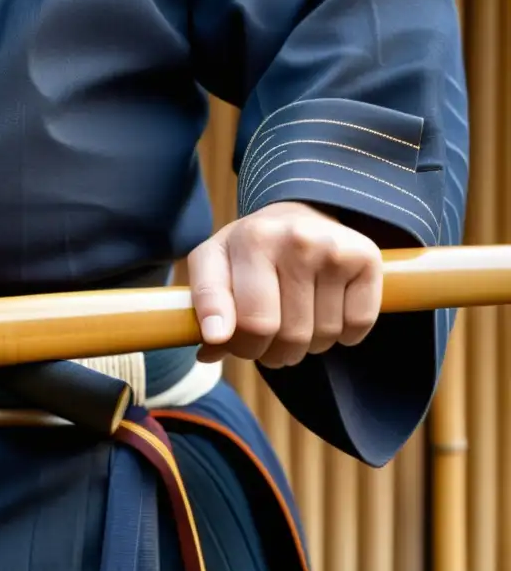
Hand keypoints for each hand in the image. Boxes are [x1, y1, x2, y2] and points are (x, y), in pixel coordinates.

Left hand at [187, 202, 382, 367]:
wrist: (298, 217)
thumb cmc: (248, 252)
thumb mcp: (214, 265)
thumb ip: (204, 303)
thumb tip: (212, 342)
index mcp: (251, 240)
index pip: (251, 324)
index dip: (241, 347)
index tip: (230, 342)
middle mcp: (295, 239)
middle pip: (289, 336)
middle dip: (272, 352)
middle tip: (265, 339)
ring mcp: (334, 249)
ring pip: (322, 336)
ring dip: (306, 346)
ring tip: (294, 321)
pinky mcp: (367, 260)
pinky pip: (356, 327)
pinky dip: (342, 335)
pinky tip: (326, 312)